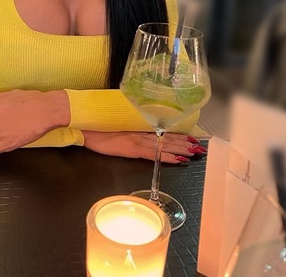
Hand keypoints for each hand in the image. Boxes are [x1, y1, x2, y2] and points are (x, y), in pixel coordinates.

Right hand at [83, 131, 205, 163]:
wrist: (86, 125)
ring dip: (181, 149)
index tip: (192, 138)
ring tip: (195, 152)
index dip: (178, 135)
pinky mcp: (132, 148)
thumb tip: (135, 131)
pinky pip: (154, 154)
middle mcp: (141, 132)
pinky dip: (167, 157)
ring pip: (165, 145)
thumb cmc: (96, 125)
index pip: (162, 131)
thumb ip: (127, 128)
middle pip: (167, 138)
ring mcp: (137, 140)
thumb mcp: (115, 126)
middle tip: (200, 147)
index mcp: (137, 126)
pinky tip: (178, 160)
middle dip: (185, 143)